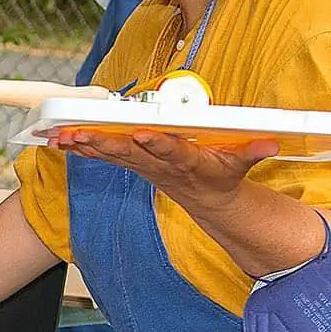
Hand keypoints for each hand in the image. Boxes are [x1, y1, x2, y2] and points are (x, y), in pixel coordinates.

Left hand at [51, 128, 276, 213]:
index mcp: (187, 161)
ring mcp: (144, 165)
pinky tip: (60, 138)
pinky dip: (83, 146)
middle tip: (79, 132)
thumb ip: (252, 151)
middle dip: (103, 142)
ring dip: (85, 144)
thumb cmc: (221, 175)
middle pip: (130, 151)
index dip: (156, 143)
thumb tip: (270, 142)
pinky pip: (104, 154)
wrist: (207, 199)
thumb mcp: (240, 164)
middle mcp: (160, 164)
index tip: (141, 133)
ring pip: (111, 153)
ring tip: (60, 134)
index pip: (171, 151)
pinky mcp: (133, 163)